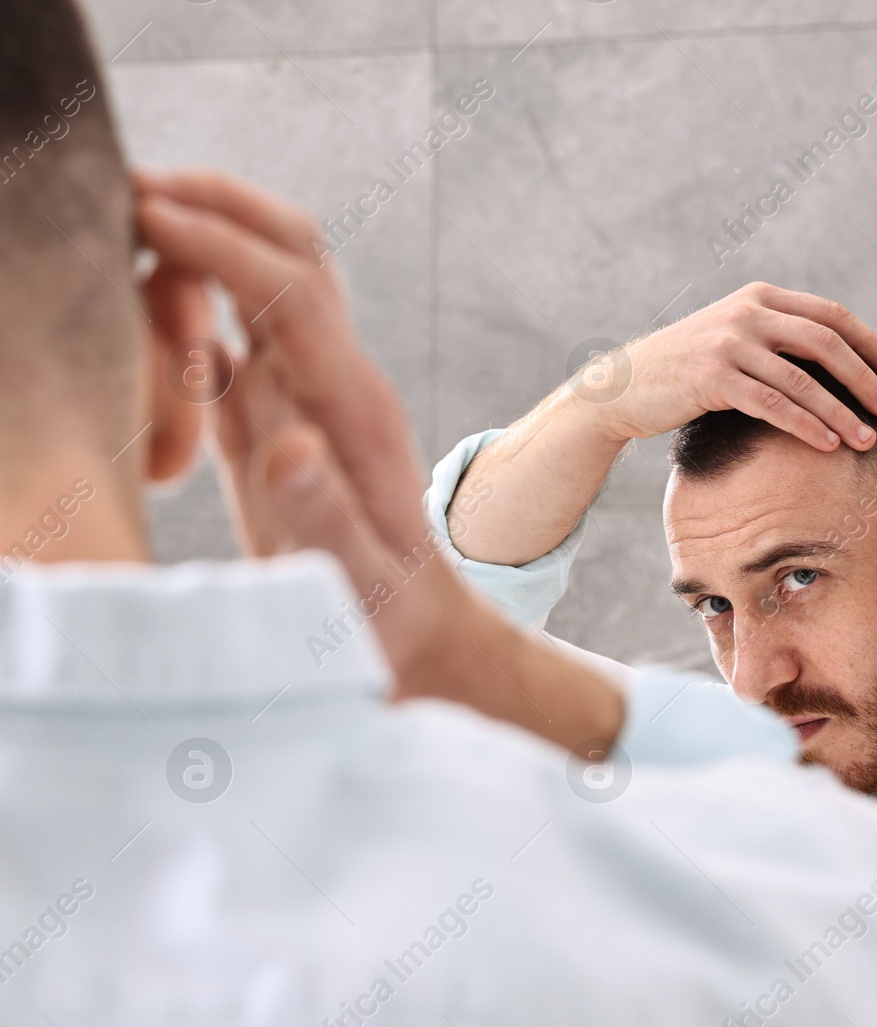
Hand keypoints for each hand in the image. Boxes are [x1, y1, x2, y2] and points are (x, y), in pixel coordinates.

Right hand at [134, 168, 623, 750]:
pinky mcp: (277, 419)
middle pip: (291, 255)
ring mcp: (308, 396)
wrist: (416, 639)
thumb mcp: (356, 586)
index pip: (292, 294)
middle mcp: (337, 385)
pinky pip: (230, 339)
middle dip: (218, 208)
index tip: (145, 214)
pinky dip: (183, 315)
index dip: (223, 245)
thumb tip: (287, 445)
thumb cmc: (384, 624)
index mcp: (355, 411)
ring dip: (196, 254)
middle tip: (124, 192)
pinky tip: (136, 335)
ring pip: (259, 284)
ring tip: (114, 270)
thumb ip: (323, 518)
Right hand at [448, 282, 876, 566]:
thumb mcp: (734, 338)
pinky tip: (828, 444)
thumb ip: (776, 338)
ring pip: (804, 379)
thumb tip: (835, 363)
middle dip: (863, 377)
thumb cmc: (687, 370)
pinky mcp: (715, 378)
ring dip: (841, 411)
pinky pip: (775, 405)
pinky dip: (808, 425)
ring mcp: (730, 343)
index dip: (868, 343)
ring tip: (866, 437)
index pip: (831, 315)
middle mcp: (748, 312)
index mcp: (760, 297)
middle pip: (826, 341)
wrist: (624, 385)